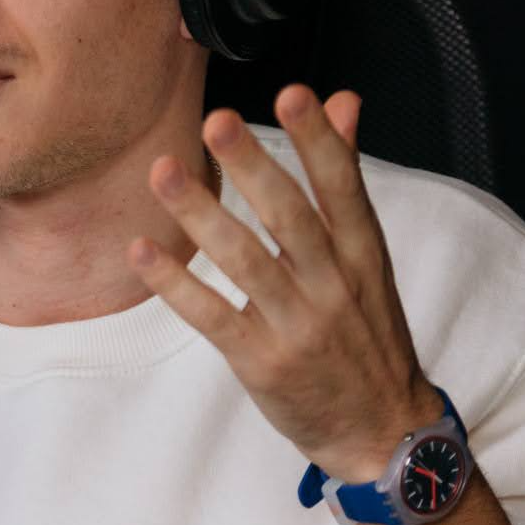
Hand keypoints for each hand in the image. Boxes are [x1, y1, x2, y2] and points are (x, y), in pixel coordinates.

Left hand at [128, 85, 442, 482]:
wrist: (382, 431)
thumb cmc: (367, 337)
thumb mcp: (370, 261)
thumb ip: (345, 180)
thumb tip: (343, 101)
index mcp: (362, 255)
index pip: (343, 187)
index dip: (320, 141)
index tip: (296, 93)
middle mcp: (333, 286)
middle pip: (290, 217)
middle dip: (253, 167)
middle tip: (216, 122)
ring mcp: (297, 326)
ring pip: (246, 261)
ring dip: (201, 214)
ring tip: (163, 172)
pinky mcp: (262, 362)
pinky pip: (213, 316)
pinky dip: (176, 285)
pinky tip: (143, 251)